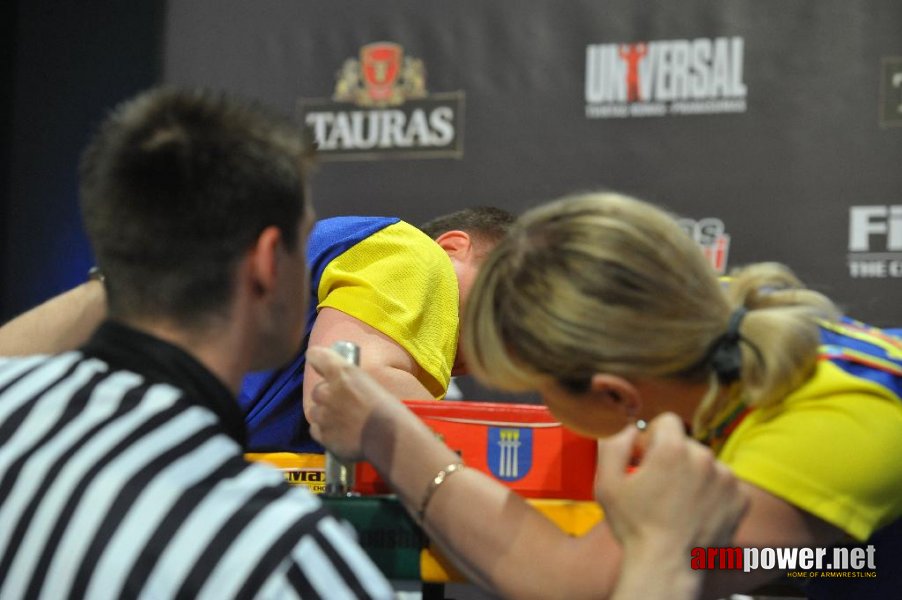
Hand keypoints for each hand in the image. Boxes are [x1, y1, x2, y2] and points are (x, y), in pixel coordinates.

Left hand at [306, 345, 407, 461]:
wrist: (389, 437)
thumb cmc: (388, 408)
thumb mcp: (369, 384)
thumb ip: (351, 381)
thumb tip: (344, 384)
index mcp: (341, 372)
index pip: (316, 355)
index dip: (318, 359)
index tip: (323, 365)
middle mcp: (326, 391)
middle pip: (318, 389)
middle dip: (328, 395)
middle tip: (345, 404)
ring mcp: (322, 414)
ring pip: (315, 411)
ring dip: (324, 414)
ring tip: (343, 421)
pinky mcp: (322, 435)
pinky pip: (316, 429)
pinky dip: (325, 431)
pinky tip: (340, 434)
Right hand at [595, 413, 747, 554]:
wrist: (667, 566)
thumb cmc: (635, 526)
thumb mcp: (607, 483)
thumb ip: (613, 444)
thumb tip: (627, 428)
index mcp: (673, 448)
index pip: (667, 421)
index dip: (653, 437)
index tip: (646, 459)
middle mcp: (705, 457)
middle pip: (686, 444)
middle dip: (673, 458)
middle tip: (659, 487)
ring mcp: (727, 479)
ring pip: (706, 464)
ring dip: (693, 475)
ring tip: (679, 503)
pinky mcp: (741, 499)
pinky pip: (724, 484)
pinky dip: (712, 494)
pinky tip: (696, 512)